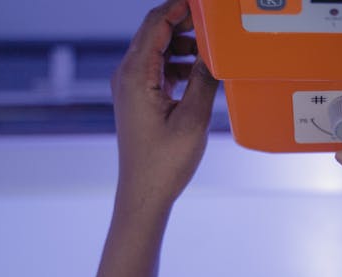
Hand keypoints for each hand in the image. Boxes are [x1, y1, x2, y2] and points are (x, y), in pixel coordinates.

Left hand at [111, 0, 217, 210]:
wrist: (144, 193)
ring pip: (157, 51)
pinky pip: (157, 69)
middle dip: (184, 23)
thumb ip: (204, 80)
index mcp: (135, 75)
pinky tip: (198, 72)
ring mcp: (130, 87)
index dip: (178, 7)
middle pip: (154, 33)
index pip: (155, 24)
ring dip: (183, 45)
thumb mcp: (193, 119)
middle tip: (214, 22)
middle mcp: (127, 76)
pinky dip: (178, 64)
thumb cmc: (164, 162)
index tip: (202, 3)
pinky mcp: (138, 99)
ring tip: (211, 49)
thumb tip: (214, 52)